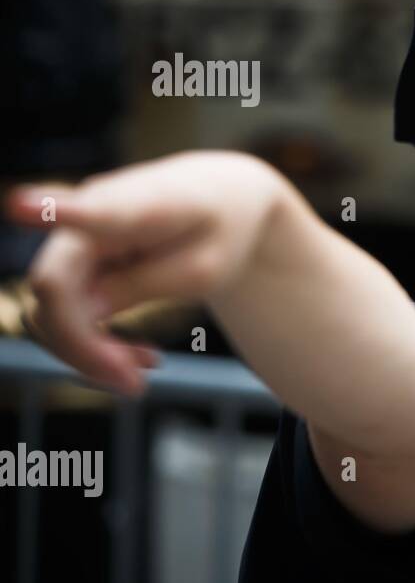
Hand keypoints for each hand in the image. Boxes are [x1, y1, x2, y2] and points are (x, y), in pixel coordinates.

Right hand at [5, 151, 288, 396]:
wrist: (223, 195)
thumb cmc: (220, 228)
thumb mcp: (205, 267)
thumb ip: (146, 284)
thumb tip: (84, 311)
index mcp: (136, 206)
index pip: (89, 213)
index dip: (51, 212)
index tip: (22, 203)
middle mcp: (91, 213)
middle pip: (56, 289)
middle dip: (85, 347)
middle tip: (135, 387)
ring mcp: (75, 236)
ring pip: (51, 308)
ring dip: (87, 351)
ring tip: (142, 373)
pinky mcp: (75, 260)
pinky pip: (65, 311)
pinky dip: (91, 342)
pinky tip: (134, 358)